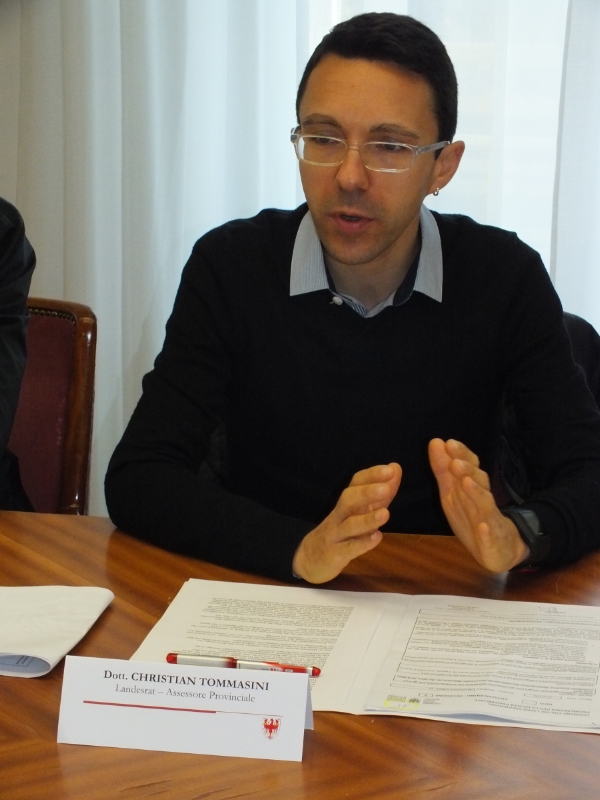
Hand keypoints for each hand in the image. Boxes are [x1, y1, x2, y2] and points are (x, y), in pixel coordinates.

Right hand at [292, 463, 401, 583]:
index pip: (356, 483)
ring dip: (368, 519)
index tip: (391, 469)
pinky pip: (348, 548)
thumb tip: (396, 467)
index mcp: (348, 502)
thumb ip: (381, 493)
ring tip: (386, 513)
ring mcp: (336, 534)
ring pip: (349, 525)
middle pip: (349, 499)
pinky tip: (377, 538)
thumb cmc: (342, 531)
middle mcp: (340, 515)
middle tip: (386, 488)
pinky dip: (363, 543)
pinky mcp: (335, 554)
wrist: (311, 558)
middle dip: (367, 492)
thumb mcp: (362, 511)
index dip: (372, 475)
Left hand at [428, 438, 528, 571]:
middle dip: (467, 471)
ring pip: (485, 505)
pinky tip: (483, 528)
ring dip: (476, 494)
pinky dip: (487, 533)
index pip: (471, 467)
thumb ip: (444, 470)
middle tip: (455, 462)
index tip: (449, 443)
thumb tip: (436, 442)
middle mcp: (483, 501)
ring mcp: (490, 521)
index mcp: (473, 489)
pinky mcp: (493, 542)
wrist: (502, 550)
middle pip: (479, 482)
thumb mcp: (454, 494)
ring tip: (466, 483)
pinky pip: (490, 537)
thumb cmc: (473, 518)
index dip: (462, 455)